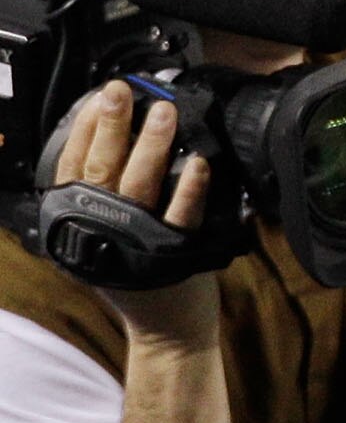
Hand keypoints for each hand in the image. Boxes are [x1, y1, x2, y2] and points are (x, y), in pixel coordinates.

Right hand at [55, 82, 219, 343]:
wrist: (167, 331)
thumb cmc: (135, 279)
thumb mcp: (98, 239)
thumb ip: (93, 201)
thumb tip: (105, 143)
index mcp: (78, 220)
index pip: (71, 165)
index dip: (83, 128)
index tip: (96, 97)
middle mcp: (103, 227)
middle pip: (102, 166)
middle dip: (111, 124)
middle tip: (122, 90)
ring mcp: (139, 239)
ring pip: (141, 183)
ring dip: (152, 144)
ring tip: (163, 112)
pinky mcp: (177, 251)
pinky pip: (184, 213)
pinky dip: (191, 187)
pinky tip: (198, 161)